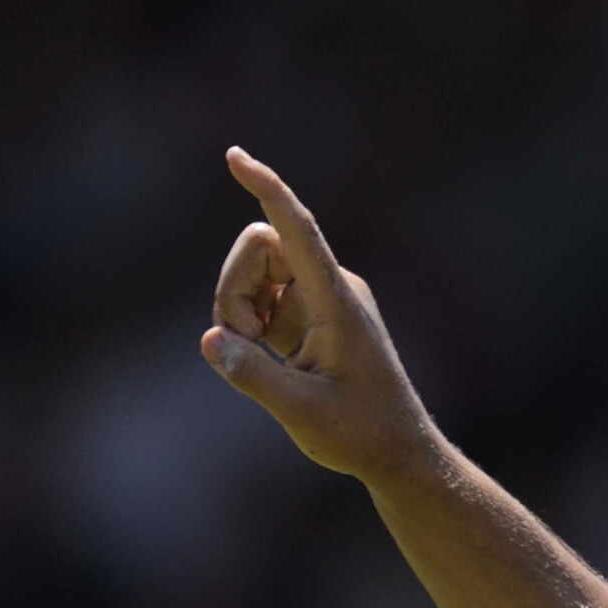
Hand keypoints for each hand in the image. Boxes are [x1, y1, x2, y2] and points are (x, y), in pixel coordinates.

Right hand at [203, 149, 439, 480]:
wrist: (397, 451)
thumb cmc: (359, 433)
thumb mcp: (301, 411)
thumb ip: (253, 376)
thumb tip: (210, 340)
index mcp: (336, 301)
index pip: (297, 230)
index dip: (268, 189)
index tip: (235, 156)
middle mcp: (331, 286)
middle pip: (259, 246)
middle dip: (232, 287)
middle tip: (243, 342)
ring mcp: (320, 297)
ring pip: (255, 270)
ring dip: (236, 307)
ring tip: (257, 357)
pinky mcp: (310, 312)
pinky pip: (262, 294)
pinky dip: (247, 321)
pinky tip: (267, 359)